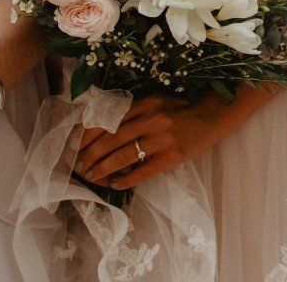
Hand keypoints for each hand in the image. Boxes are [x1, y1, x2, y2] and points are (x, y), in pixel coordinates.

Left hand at [74, 93, 240, 190]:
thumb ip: (131, 111)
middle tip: (79, 165)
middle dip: (91, 154)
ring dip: (103, 169)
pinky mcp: (171, 156)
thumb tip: (98, 126)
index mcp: (144, 102)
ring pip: (124, 156)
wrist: (211, 116)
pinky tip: (115, 185)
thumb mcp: (154, 101)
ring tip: (91, 176)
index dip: (89, 133)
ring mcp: (162, 139)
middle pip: (112, 138)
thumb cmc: (179, 109)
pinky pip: (143, 171)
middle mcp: (151, 118)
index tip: (75, 144)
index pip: (109, 119)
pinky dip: (126, 180)